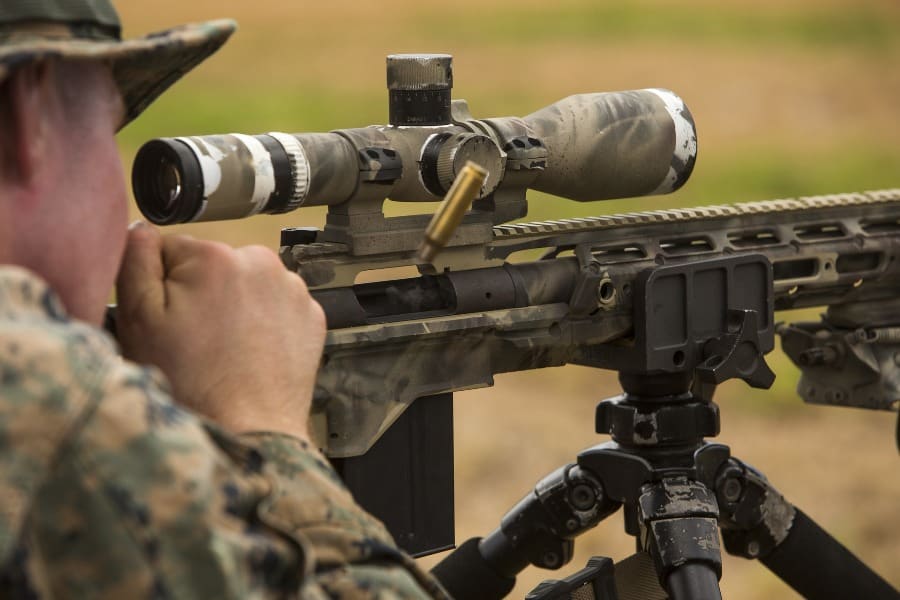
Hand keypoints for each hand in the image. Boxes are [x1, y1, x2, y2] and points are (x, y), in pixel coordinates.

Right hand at [115, 222, 325, 440]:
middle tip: (196, 339)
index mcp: (216, 256)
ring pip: (247, 286)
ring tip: (225, 350)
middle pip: (213, 267)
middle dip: (201, 294)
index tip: (167, 319)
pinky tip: (252, 353)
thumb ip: (136, 261)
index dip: (161, 287)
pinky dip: (265, 324)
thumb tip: (141, 229)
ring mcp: (293, 290)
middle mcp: (262, 263)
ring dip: (235, 308)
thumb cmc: (191, 383)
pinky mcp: (312, 316)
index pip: (172, 252)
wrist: (249, 430)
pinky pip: (277, 308)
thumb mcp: (139, 319)